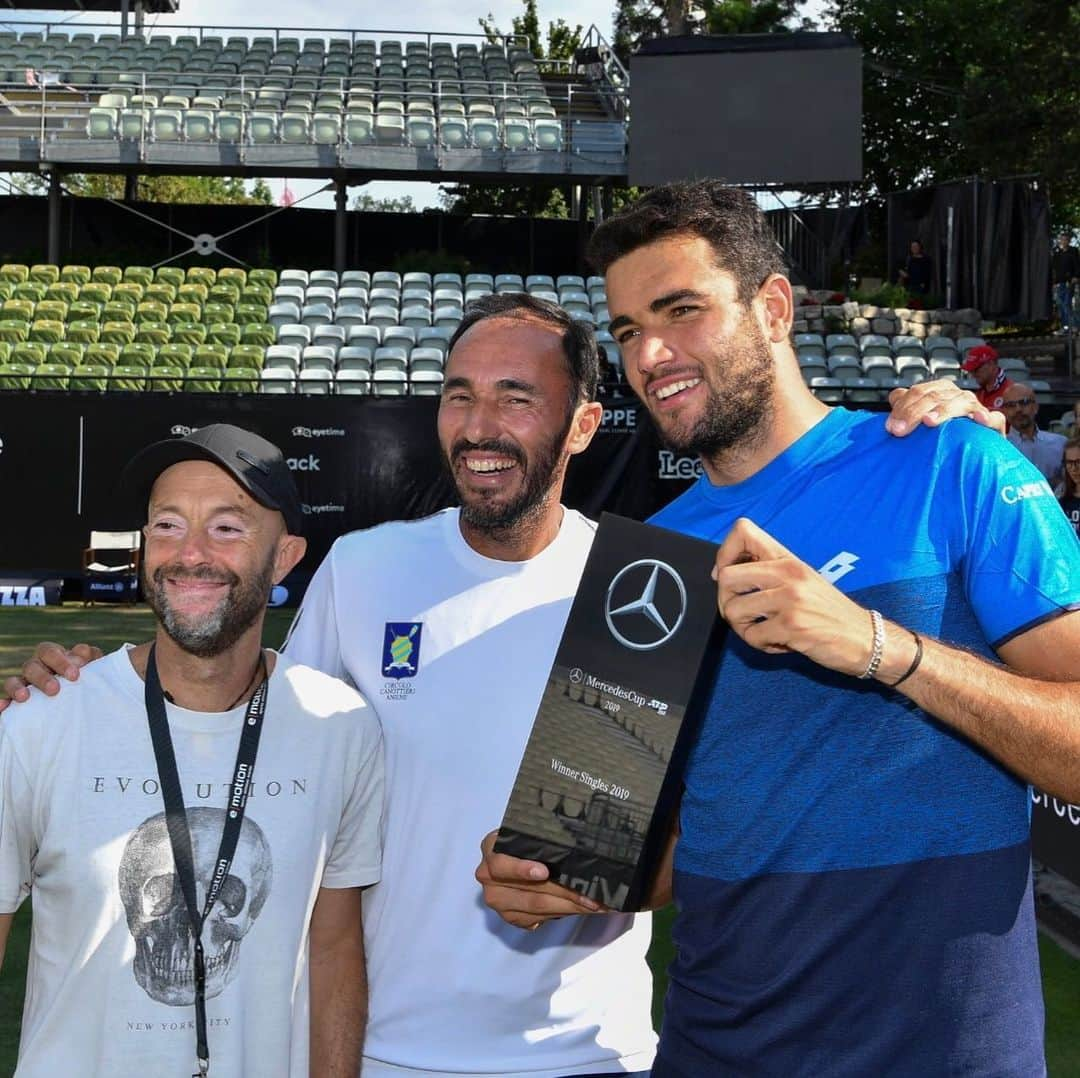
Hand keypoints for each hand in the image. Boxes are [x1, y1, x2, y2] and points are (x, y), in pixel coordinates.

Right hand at [0, 642, 102, 712]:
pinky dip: (3, 702)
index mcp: (53, 655)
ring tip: (24, 697)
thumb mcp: (94, 666)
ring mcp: (26, 683)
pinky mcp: (20, 699)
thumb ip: (91, 658)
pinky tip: (3, 707)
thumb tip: (82, 655)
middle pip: (31, 666)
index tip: (74, 675)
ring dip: (17, 688)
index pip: (49, 652)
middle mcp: (36, 666)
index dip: (60, 662)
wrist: (87, 695)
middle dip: (42, 677)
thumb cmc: (89, 676)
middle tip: (55, 690)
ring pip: (14, 680)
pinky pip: (7, 699)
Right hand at [475, 830, 605, 929]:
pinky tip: (582, 908)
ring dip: (570, 907)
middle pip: (529, 891)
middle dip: (565, 893)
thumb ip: (543, 834)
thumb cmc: (527, 836)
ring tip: (595, 904)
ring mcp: (497, 899)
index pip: (502, 862)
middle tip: (591, 895)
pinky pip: (538, 919)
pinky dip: (564, 913)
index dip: (522, 869)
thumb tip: (579, 838)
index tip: (544, 872)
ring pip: (537, 908)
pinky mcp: (509, 916)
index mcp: (491, 848)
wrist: (516, 851)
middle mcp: (488, 875)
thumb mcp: (530, 828)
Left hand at [713, 518, 876, 675]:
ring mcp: (790, 599)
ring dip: (742, 628)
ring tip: (763, 631)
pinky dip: (760, 645)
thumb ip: (767, 572)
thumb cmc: (829, 611)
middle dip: (726, 601)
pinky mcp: (792, 626)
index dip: (725, 554)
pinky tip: (779, 642)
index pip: (742, 531)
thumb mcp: (802, 579)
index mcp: (787, 559)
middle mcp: (788, 573)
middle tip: (744, 614)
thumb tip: (721, 573)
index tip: (730, 578)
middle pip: (726, 577)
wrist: (866, 638)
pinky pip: (752, 636)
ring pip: (733, 610)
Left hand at [885, 379, 1005, 436]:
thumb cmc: (941, 434)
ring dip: (944, 411)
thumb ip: (906, 407)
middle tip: (899, 431)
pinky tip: (979, 420)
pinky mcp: (994, 423)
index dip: (902, 407)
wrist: (973, 451)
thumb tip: (894, 397)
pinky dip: (988, 417)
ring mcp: (975, 407)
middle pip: (934, 397)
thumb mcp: (919, 419)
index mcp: (938, 391)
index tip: (890, 427)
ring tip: (929, 421)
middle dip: (914, 413)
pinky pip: (995, 418)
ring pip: (960, 402)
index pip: (917, 392)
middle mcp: (956, 395)